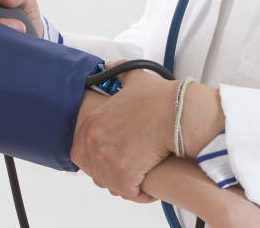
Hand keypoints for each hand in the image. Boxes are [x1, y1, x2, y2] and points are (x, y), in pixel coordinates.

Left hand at [72, 67, 176, 202]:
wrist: (178, 114)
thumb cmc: (160, 98)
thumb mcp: (133, 78)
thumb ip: (116, 72)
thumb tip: (109, 66)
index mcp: (91, 122)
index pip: (81, 151)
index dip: (99, 156)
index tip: (114, 156)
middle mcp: (94, 141)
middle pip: (95, 169)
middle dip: (111, 171)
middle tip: (130, 168)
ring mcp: (106, 159)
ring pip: (111, 183)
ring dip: (125, 182)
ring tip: (140, 176)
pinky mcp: (123, 174)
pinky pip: (128, 192)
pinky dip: (139, 193)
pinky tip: (149, 185)